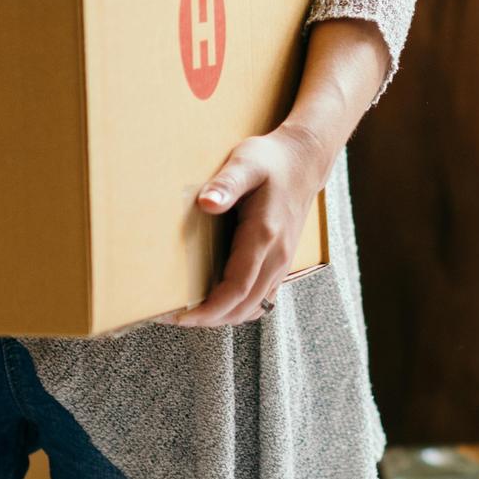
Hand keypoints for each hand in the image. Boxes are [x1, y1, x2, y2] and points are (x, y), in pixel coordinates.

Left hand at [169, 126, 323, 327]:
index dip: (208, 309)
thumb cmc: (271, 160)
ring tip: (191, 312)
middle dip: (209, 318)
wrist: (304, 160)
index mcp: (263, 236)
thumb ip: (226, 184)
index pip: (236, 289)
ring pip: (254, 307)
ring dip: (224, 316)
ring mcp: (282, 262)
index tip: (179, 316)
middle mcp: (276, 256)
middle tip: (173, 317)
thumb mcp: (245, 163)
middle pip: (244, 307)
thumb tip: (205, 203)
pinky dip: (239, 308)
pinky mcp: (281, 261)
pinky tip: (218, 301)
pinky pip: (262, 298)